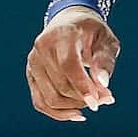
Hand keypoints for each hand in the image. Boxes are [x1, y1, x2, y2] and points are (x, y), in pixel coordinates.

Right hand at [25, 8, 118, 122]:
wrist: (70, 22)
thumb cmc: (92, 32)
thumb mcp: (106, 40)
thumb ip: (105, 60)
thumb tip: (102, 83)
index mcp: (62, 34)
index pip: (68, 65)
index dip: (82, 86)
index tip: (98, 103)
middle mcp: (42, 47)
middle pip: (61, 85)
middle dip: (84, 98)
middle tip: (107, 98)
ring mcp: (33, 61)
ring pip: (50, 98)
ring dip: (74, 107)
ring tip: (94, 102)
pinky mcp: (31, 74)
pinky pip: (40, 102)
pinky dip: (59, 113)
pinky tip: (77, 114)